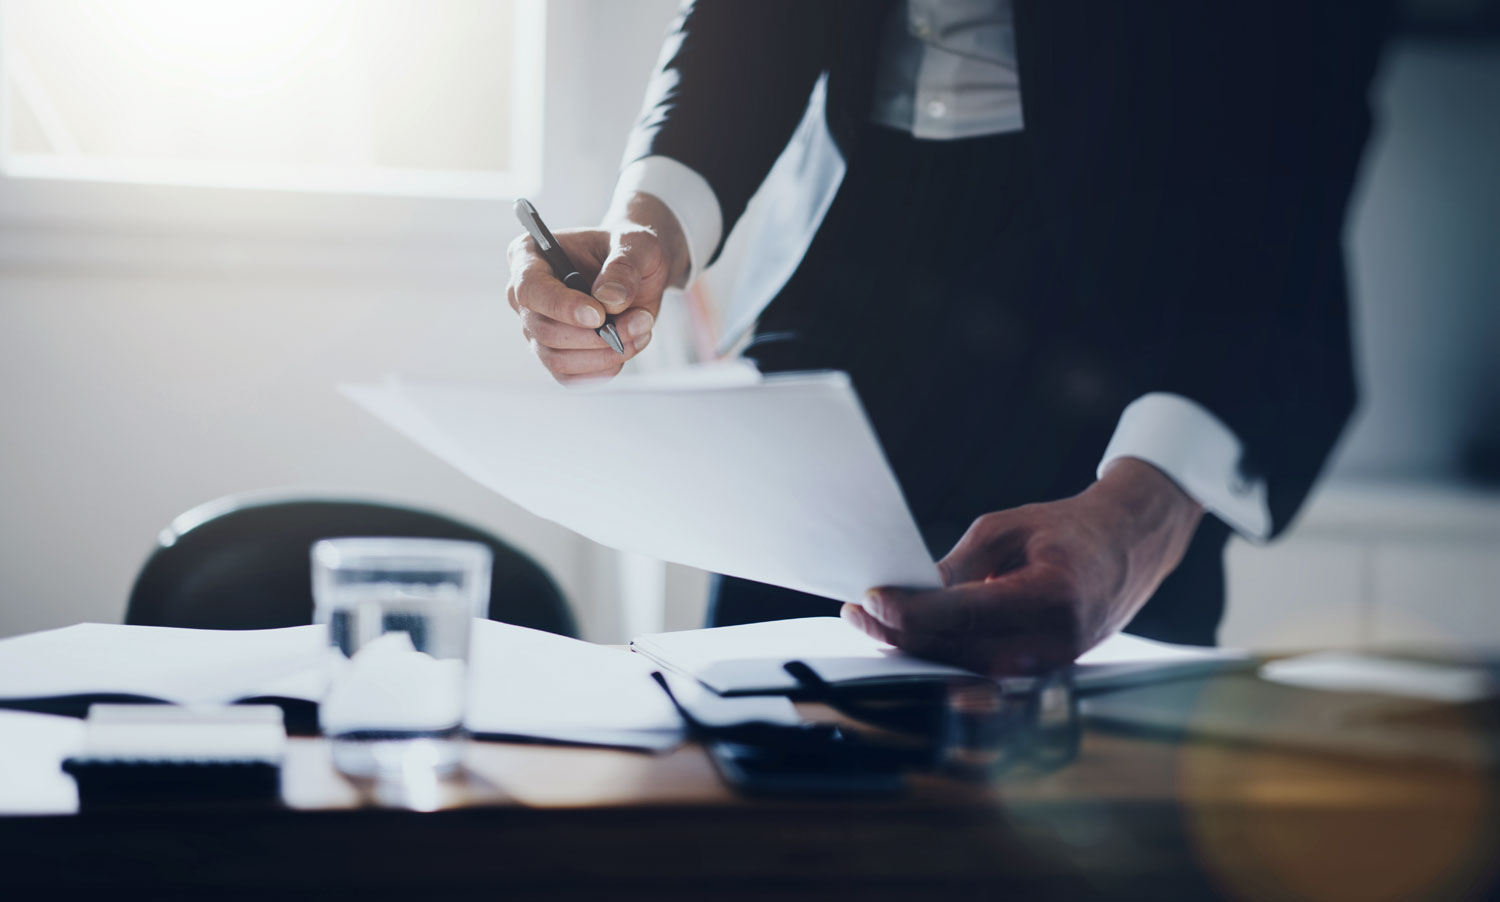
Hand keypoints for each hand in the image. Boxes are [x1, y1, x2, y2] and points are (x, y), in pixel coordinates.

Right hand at [506, 192, 688, 382]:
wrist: (641, 271)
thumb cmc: (631, 250)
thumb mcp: (637, 245)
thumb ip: (624, 267)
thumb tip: (609, 300)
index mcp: (530, 256)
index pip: (529, 289)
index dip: (562, 307)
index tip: (599, 315)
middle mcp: (526, 296)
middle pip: (543, 331)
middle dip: (595, 335)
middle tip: (640, 319)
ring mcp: (537, 328)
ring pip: (557, 359)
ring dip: (605, 353)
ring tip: (640, 329)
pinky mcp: (556, 353)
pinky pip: (569, 377)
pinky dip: (602, 369)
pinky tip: (628, 346)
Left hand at [844, 458, 1204, 675]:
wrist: (1128, 548)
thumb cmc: (1067, 530)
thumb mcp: (1007, 529)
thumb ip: (958, 566)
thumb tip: (907, 595)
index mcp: (1053, 595)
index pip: (966, 614)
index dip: (912, 613)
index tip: (870, 601)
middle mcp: (1056, 641)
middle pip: (958, 649)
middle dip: (901, 633)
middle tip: (858, 612)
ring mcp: (1052, 666)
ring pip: (964, 667)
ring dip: (915, 648)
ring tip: (873, 623)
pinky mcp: (1043, 674)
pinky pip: (981, 670)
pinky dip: (942, 654)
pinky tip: (910, 638)